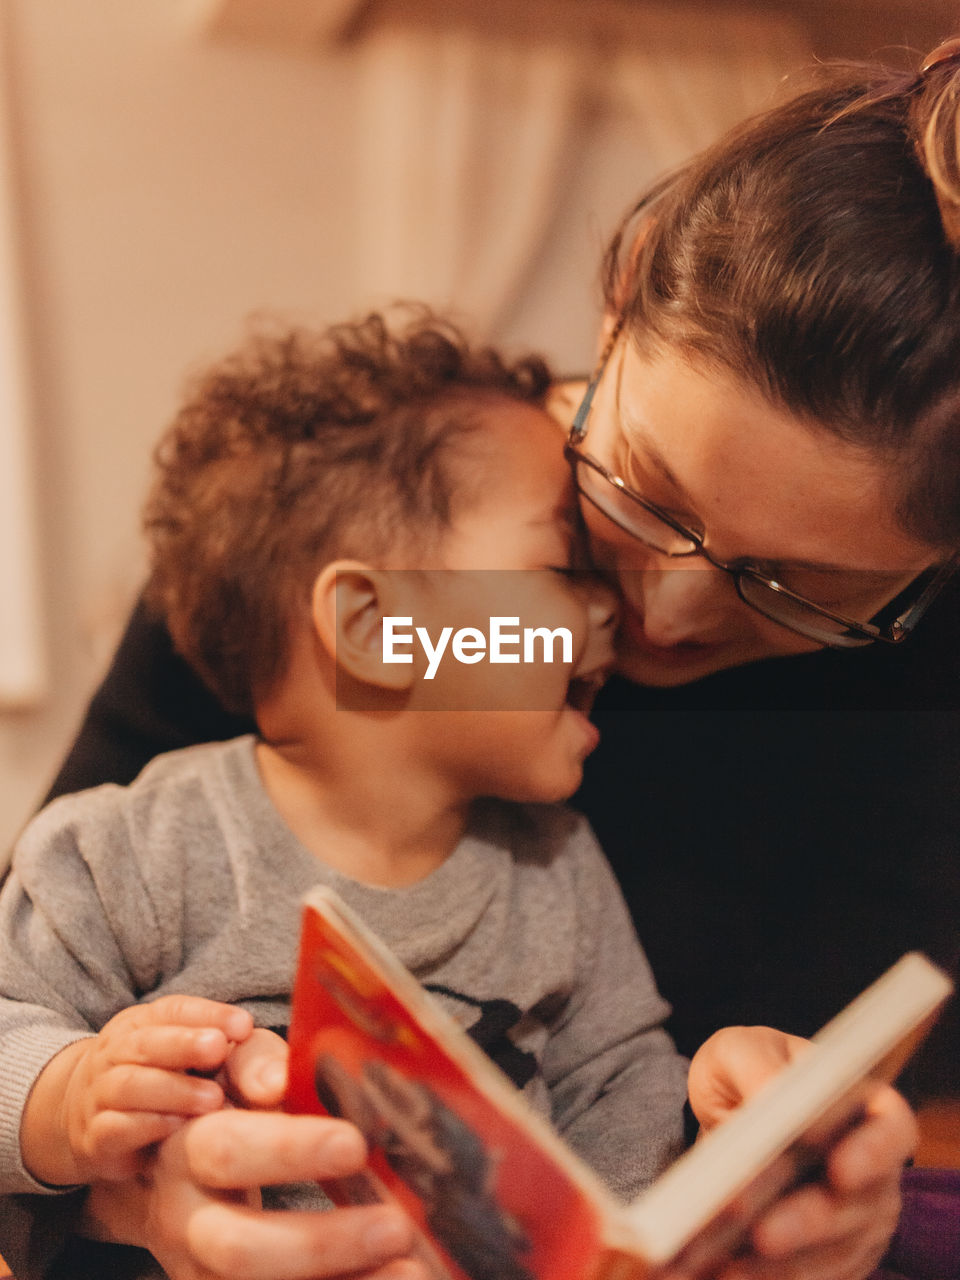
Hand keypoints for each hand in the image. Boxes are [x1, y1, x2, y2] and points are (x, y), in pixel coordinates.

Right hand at [22, 995, 253, 1184]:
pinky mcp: (97, 1138)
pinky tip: (178, 1128)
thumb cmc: (165, 1081)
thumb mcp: (197, 1060)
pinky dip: (147, 1126)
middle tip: (219, 1049)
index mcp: (143, 1024)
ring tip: (213, 1099)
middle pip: (146, 1042)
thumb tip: (281, 1078)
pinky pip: (115, 1128)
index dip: (209, 1014)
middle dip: (184, 1044)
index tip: (244, 1026)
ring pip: (130, 1085)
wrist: (88, 1118)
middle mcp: (117, 1053)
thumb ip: (239, 1058)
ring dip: (173, 1090)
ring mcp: (101, 1094)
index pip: (174, 1010)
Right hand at [84, 1029, 429, 1279]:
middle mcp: (185, 1224)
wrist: (183, 1179)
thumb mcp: (231, 1072)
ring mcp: (203, 1273)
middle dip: (321, 1243)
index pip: (228, 1152)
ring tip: (410, 1268)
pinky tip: (397, 1278)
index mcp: (185, 1154)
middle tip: (396, 1226)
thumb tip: (276, 1081)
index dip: (289, 1149)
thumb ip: (254, 1064)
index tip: (355, 1144)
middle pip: (239, 1248)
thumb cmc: (227, 1109)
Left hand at [685, 1025, 915, 1279]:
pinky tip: (722, 1275)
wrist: (727, 1113)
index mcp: (864, 1107)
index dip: (872, 1154)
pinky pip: (805, 1278)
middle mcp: (870, 1171)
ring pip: (830, 1254)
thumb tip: (770, 1094)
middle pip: (856, 1206)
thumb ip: (756, 1066)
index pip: (891, 1131)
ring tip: (727, 1267)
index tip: (838, 1170)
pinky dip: (765, 1279)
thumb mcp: (740, 1051)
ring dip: (781, 1265)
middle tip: (762, 1233)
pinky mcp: (824, 1259)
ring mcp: (851, 1222)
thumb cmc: (746, 1072)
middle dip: (807, 1223)